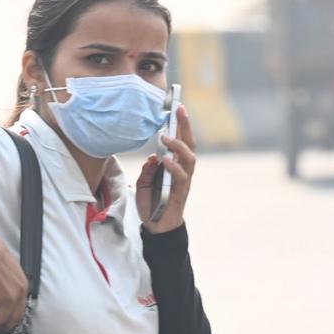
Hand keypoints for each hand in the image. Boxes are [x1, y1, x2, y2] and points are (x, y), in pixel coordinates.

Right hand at [0, 232, 29, 330]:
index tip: (7, 322)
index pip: (20, 310)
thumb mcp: (12, 269)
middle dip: (2, 324)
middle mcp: (14, 296)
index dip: (13, 319)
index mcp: (22, 287)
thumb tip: (10, 295)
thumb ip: (13, 284)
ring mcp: (1, 300)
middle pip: (10, 318)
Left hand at [137, 104, 196, 234]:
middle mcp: (183, 170)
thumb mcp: (142, 183)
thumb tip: (154, 157)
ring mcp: (183, 181)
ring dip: (179, 145)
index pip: (182, 140)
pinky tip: (166, 160)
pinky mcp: (180, 193)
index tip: (178, 107)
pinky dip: (174, 167)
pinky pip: (181, 177)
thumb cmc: (151, 203)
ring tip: (166, 136)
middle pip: (190, 144)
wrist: (155, 227)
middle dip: (186, 126)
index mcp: (175, 164)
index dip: (181, 124)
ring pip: (189, 158)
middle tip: (179, 110)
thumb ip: (147, 169)